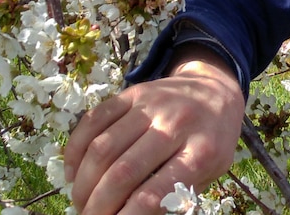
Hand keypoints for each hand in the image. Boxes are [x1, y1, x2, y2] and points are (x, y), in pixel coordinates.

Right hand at [63, 46, 244, 214]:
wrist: (217, 88)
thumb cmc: (214, 138)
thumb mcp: (212, 169)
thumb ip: (178, 193)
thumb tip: (135, 214)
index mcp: (201, 151)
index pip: (156, 192)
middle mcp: (175, 125)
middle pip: (123, 171)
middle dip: (98, 204)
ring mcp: (152, 105)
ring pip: (103, 147)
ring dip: (83, 182)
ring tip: (80, 201)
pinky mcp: (133, 92)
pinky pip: (94, 120)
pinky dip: (75, 149)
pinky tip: (72, 172)